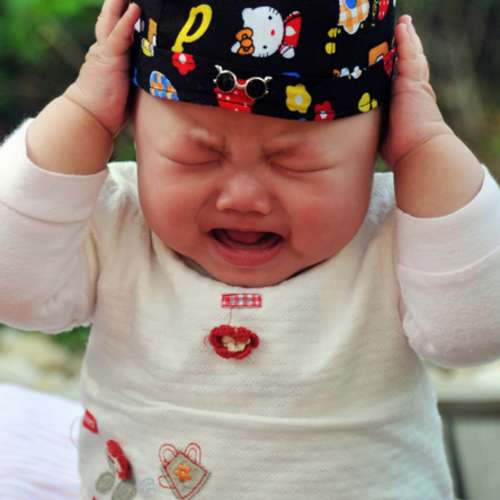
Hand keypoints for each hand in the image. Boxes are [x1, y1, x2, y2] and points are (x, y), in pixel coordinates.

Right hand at [63, 0, 140, 136]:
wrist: (92, 117)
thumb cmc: (111, 105)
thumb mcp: (129, 83)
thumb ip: (138, 72)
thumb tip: (158, 74)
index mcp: (114, 51)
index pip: (122, 25)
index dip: (129, 12)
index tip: (141, 2)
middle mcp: (108, 46)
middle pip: (116, 15)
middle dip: (123, 1)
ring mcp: (107, 50)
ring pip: (114, 18)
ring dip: (122, 2)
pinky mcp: (108, 58)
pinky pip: (118, 35)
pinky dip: (126, 21)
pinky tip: (134, 7)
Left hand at [379, 15, 452, 170]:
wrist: (418, 150)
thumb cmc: (401, 149)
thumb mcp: (384, 132)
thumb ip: (375, 126)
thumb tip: (356, 135)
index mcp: (407, 101)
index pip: (403, 77)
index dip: (400, 63)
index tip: (393, 54)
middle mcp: (413, 90)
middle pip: (409, 61)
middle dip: (406, 45)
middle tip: (402, 28)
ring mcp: (415, 85)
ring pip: (411, 54)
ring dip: (407, 37)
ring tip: (403, 23)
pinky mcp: (414, 83)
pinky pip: (409, 55)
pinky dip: (406, 40)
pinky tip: (403, 27)